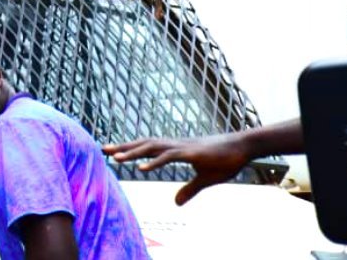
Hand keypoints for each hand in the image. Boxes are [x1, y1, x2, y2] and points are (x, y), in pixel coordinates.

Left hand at [103, 135, 250, 205]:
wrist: (243, 146)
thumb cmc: (225, 159)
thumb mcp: (205, 179)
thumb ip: (189, 190)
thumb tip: (176, 202)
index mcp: (176, 149)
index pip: (147, 147)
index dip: (129, 148)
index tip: (111, 150)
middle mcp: (175, 145)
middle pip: (143, 144)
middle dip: (123, 146)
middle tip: (102, 148)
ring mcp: (182, 147)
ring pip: (152, 147)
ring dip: (133, 152)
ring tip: (115, 158)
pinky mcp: (191, 152)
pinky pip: (168, 156)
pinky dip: (154, 161)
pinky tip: (141, 167)